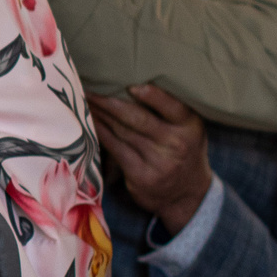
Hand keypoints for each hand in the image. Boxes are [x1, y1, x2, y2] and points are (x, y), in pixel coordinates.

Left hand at [92, 84, 213, 231]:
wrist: (187, 195)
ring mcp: (158, 162)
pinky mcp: (140, 175)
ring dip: (101, 114)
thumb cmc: (184, 151)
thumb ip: (172, 110)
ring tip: (86, 99)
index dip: (151, 95)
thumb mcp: (189, 129)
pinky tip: (91, 121)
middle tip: (92, 85)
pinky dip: (101, 132)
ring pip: (122, 131)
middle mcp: (176, 144)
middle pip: (137, 118)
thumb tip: (134, 80)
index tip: (130, 84)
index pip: (171, 106)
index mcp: (190, 127)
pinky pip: (115, 148)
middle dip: (110, 101)